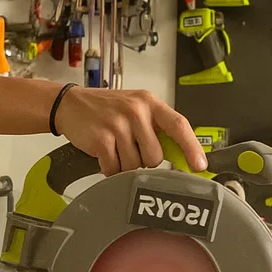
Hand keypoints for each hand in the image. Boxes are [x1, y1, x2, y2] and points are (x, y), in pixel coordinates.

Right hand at [53, 86, 207, 177]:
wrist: (71, 104)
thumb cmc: (107, 109)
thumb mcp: (136, 109)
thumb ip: (156, 128)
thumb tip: (180, 156)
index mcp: (150, 102)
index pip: (179, 125)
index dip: (191, 148)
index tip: (200, 166)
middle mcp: (136, 111)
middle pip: (154, 157)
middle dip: (143, 162)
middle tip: (129, 149)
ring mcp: (118, 125)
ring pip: (134, 166)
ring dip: (124, 166)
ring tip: (114, 150)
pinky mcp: (101, 139)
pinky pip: (114, 169)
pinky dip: (108, 169)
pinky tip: (103, 155)